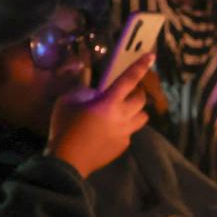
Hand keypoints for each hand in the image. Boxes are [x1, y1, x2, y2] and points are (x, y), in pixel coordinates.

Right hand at [46, 53, 151, 177]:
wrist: (68, 160)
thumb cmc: (65, 127)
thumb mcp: (68, 101)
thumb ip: (83, 91)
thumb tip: (94, 90)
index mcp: (109, 102)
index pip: (129, 80)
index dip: (141, 66)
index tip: (151, 56)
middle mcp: (123, 117)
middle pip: (142, 100)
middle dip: (137, 93)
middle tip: (126, 92)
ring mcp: (125, 133)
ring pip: (142, 118)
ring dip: (136, 111)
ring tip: (122, 111)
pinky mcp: (123, 146)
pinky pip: (130, 132)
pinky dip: (125, 127)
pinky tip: (109, 130)